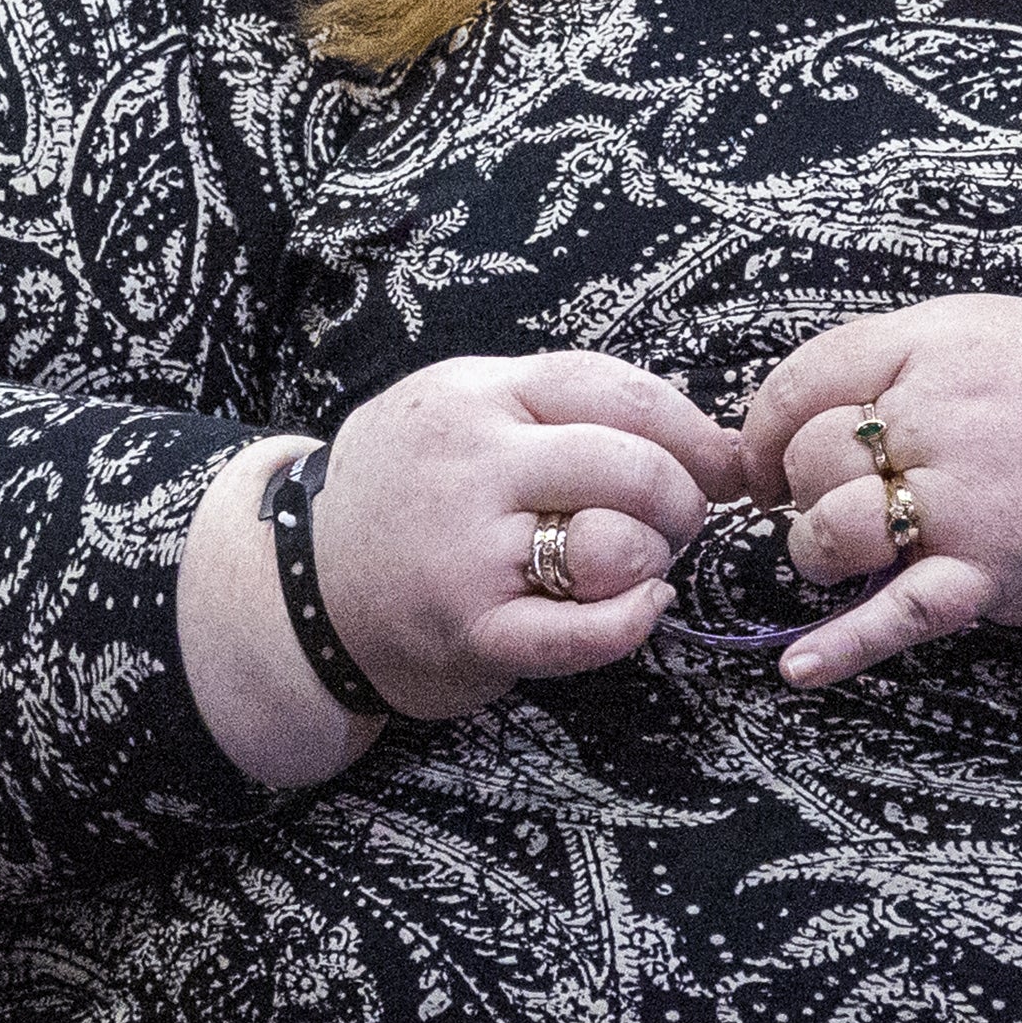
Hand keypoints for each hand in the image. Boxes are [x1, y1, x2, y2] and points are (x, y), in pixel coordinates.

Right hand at [311, 352, 743, 719]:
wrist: (298, 587)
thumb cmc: (405, 495)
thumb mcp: (458, 410)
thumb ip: (559, 408)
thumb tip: (707, 438)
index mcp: (476, 395)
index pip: (619, 392)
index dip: (693, 431)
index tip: (723, 463)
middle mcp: (472, 464)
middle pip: (633, 467)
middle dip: (683, 499)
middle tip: (678, 521)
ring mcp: (467, 549)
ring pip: (617, 545)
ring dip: (653, 559)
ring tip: (638, 564)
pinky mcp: (470, 630)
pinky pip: (585, 630)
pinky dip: (631, 621)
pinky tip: (642, 608)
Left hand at [738, 296, 1021, 689]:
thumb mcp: (996, 336)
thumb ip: (908, 360)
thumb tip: (811, 406)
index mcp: (936, 344)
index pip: (804, 379)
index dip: (766, 429)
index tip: (764, 462)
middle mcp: (942, 415)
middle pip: (810, 457)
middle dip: (802, 490)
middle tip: (835, 505)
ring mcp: (964, 497)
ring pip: (830, 529)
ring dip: (820, 553)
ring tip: (849, 558)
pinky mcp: (988, 572)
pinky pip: (897, 613)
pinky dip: (843, 646)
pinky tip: (802, 667)